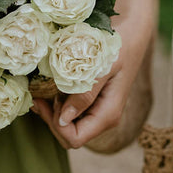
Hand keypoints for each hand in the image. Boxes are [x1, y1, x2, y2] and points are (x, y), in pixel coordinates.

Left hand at [31, 15, 152, 148]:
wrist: (131, 33)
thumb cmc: (117, 46)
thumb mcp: (100, 67)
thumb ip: (85, 94)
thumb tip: (65, 119)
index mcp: (108, 114)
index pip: (76, 138)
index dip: (57, 125)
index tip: (50, 100)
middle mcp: (103, 118)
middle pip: (69, 137)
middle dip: (52, 121)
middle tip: (42, 96)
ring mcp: (98, 112)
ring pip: (68, 127)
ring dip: (52, 114)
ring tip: (43, 92)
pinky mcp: (92, 104)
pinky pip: (70, 115)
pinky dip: (56, 107)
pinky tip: (49, 91)